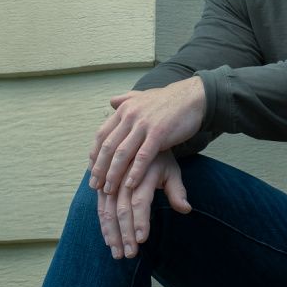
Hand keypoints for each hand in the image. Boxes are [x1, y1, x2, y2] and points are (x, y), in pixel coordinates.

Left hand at [88, 76, 205, 193]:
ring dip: (113, 174)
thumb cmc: (170, 100)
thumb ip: (126, 99)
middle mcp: (130, 116)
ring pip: (122, 153)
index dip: (95, 155)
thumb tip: (112, 101)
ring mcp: (144, 125)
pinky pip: (143, 156)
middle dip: (100, 168)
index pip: (102, 135)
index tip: (92, 171)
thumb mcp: (144, 96)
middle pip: (108, 147)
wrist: (194, 97)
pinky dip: (135, 172)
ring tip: (109, 189)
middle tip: (95, 185)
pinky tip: (129, 185)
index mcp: (124, 109)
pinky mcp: (159, 133)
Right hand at [97, 150, 191, 258]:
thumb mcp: (172, 171)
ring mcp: (110, 181)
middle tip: (130, 254)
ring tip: (119, 254)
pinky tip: (109, 241)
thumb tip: (186, 209)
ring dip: (112, 234)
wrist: (138, 139)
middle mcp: (123, 176)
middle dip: (125, 234)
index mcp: (142, 172)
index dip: (139, 220)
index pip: (139, 200)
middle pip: (121, 209)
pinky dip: (104, 226)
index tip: (142, 240)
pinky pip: (100, 207)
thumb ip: (177, 190)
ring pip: (107, 211)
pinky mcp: (102, 185)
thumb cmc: (160, 159)